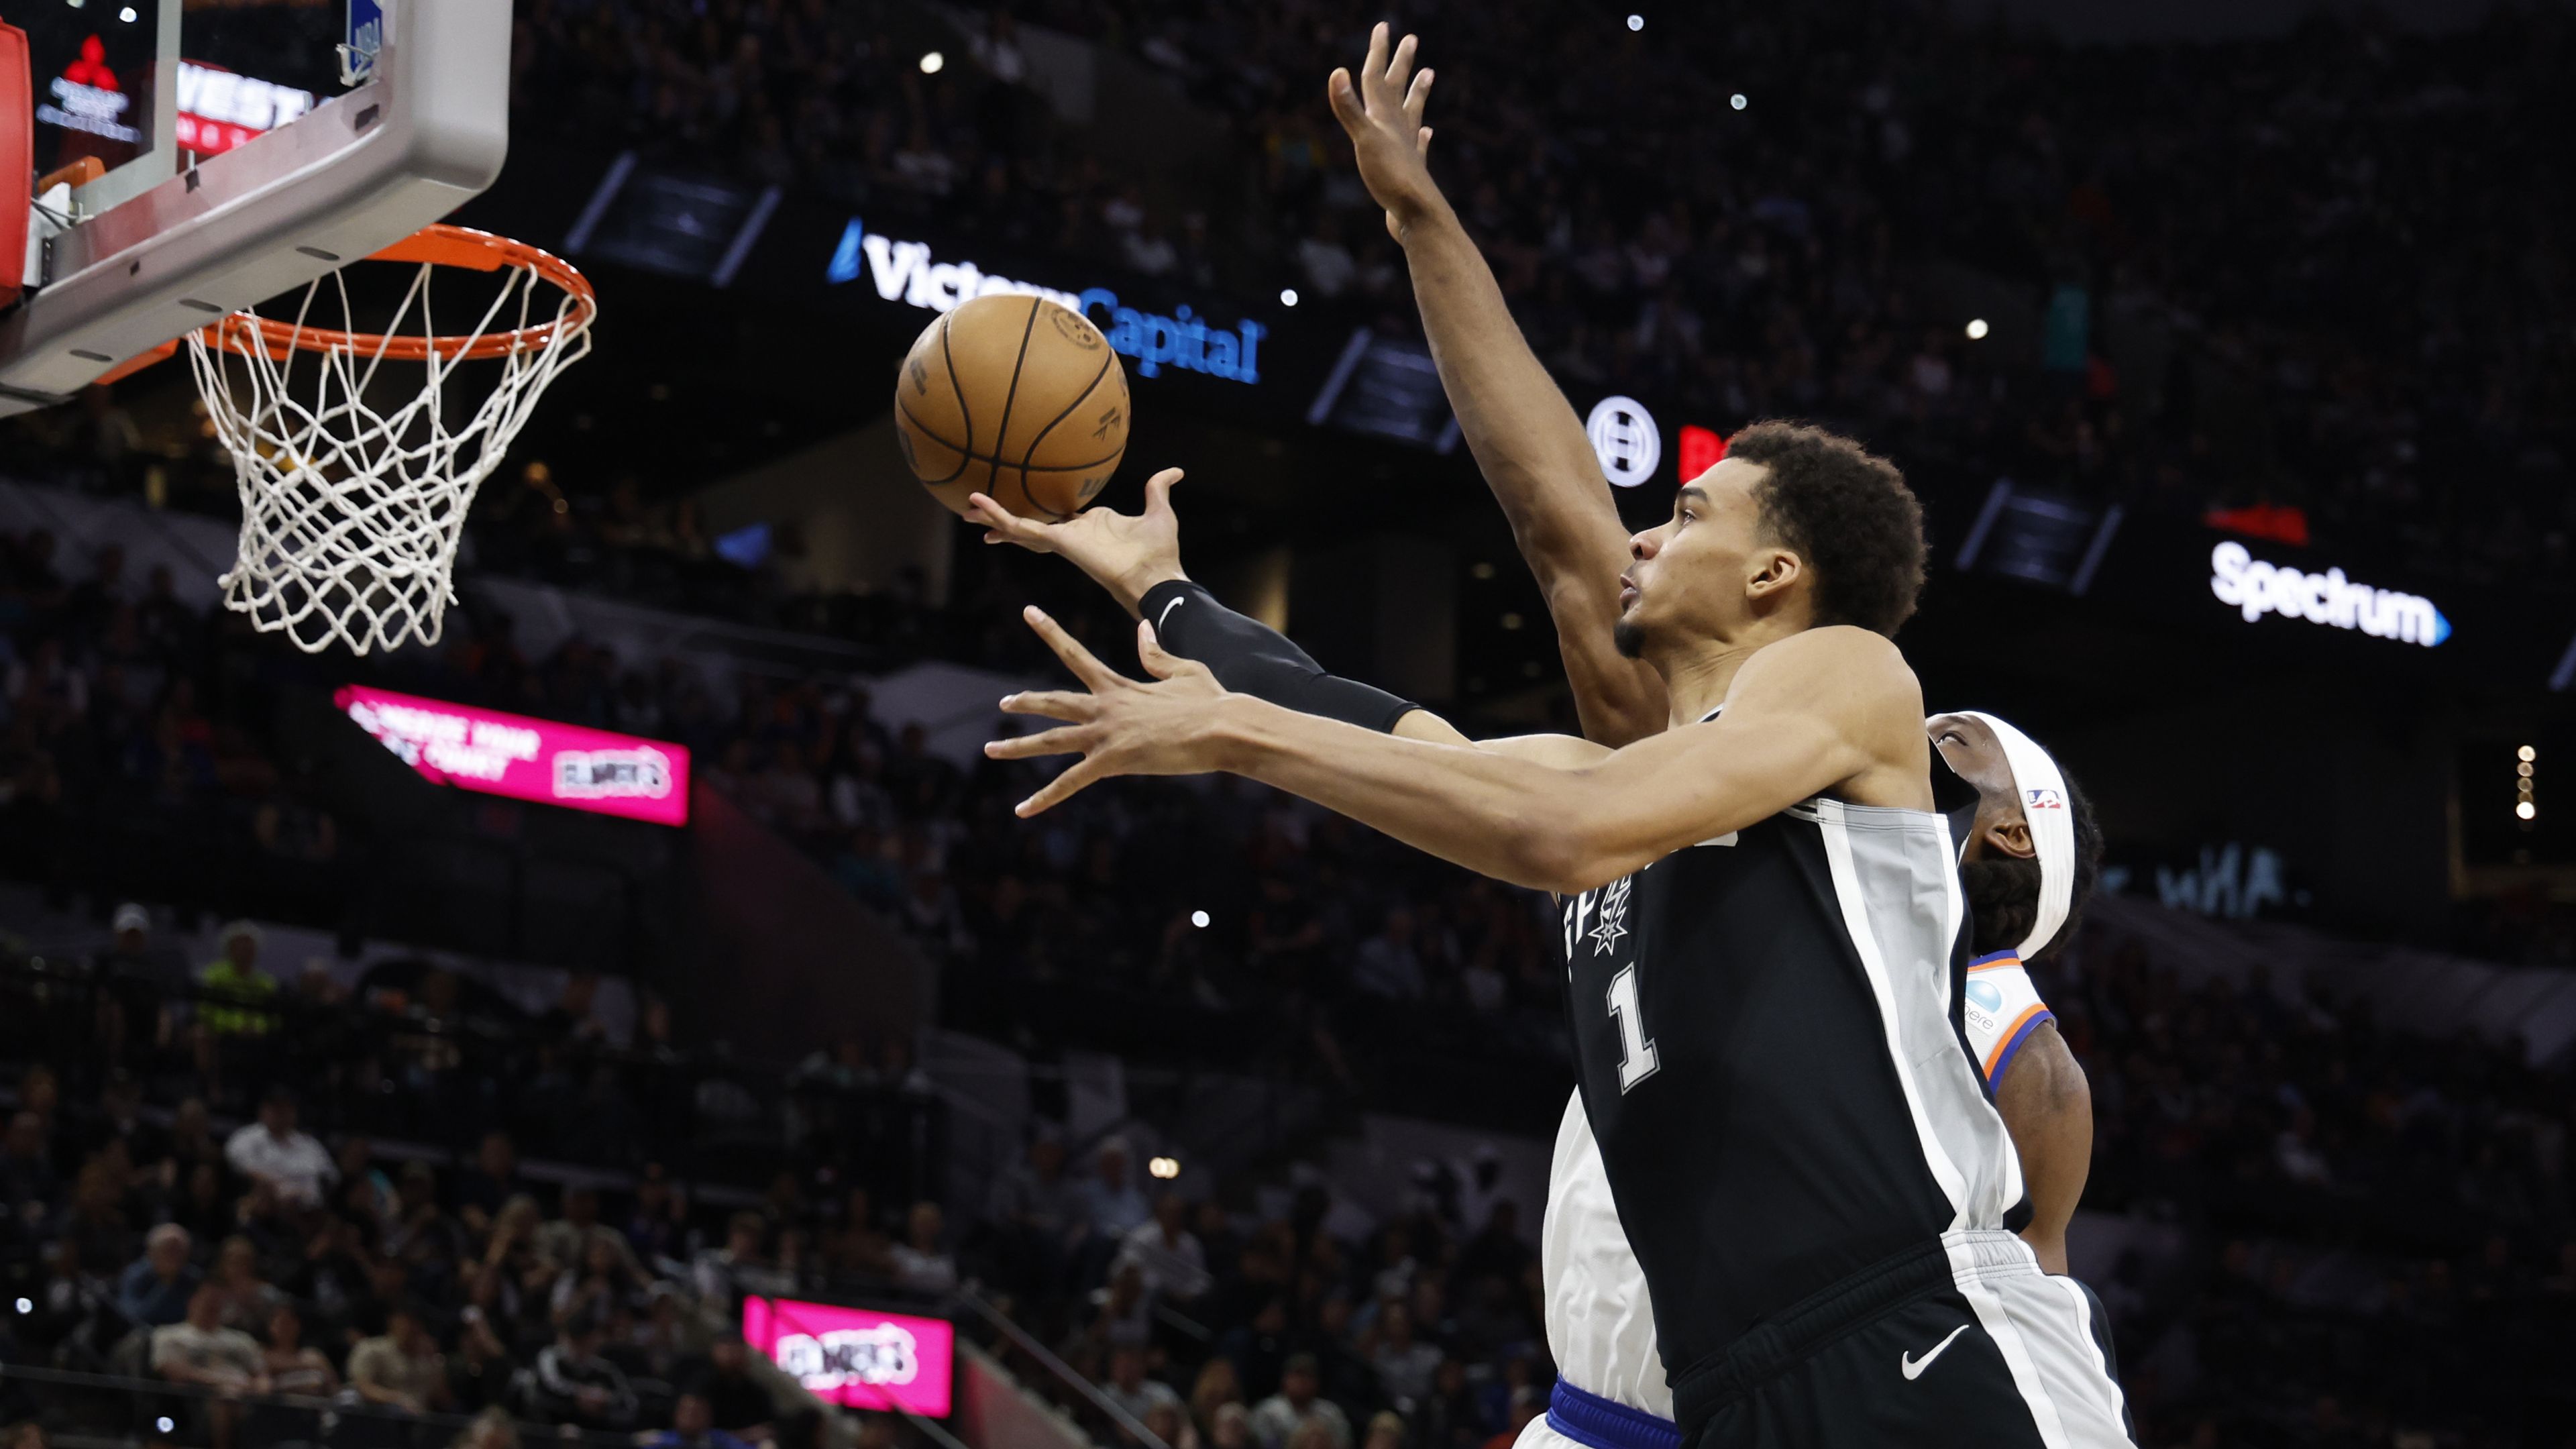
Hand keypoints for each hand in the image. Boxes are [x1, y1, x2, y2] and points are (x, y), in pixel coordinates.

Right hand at [968, 467, 1188, 615]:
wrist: (1157, 576)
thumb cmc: (1160, 552)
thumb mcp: (1159, 510)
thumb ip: (1158, 488)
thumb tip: (1175, 470)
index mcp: (1090, 526)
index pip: (1056, 516)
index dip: (1039, 511)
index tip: (1022, 503)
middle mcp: (1072, 534)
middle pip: (1031, 523)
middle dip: (1005, 519)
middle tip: (977, 511)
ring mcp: (1063, 540)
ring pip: (1021, 527)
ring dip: (994, 516)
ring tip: (966, 508)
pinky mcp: (1059, 542)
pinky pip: (1024, 528)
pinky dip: (1001, 517)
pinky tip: (980, 505)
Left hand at [986, 607, 1234, 814]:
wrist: (1223, 727)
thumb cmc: (1211, 702)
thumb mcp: (1183, 671)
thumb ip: (1156, 655)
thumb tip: (1142, 630)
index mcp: (1119, 686)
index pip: (1076, 653)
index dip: (1051, 631)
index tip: (1029, 612)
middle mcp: (1105, 707)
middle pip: (1054, 701)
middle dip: (1027, 701)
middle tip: (1004, 702)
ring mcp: (1106, 733)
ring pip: (1051, 740)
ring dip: (1018, 746)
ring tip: (991, 749)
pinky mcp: (1112, 760)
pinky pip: (1069, 783)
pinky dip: (1043, 798)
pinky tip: (1021, 810)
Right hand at [1328, 23, 1438, 241]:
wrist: (1417, 215)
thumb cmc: (1390, 177)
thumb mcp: (1365, 140)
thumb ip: (1349, 109)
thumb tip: (1336, 72)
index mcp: (1384, 118)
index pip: (1376, 78)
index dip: (1378, 52)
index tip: (1384, 26)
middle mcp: (1398, 128)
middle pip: (1398, 89)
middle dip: (1401, 63)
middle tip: (1411, 40)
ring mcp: (1407, 148)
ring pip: (1412, 113)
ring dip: (1418, 92)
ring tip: (1428, 75)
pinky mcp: (1411, 170)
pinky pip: (1418, 146)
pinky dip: (1421, 135)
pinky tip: (1426, 133)